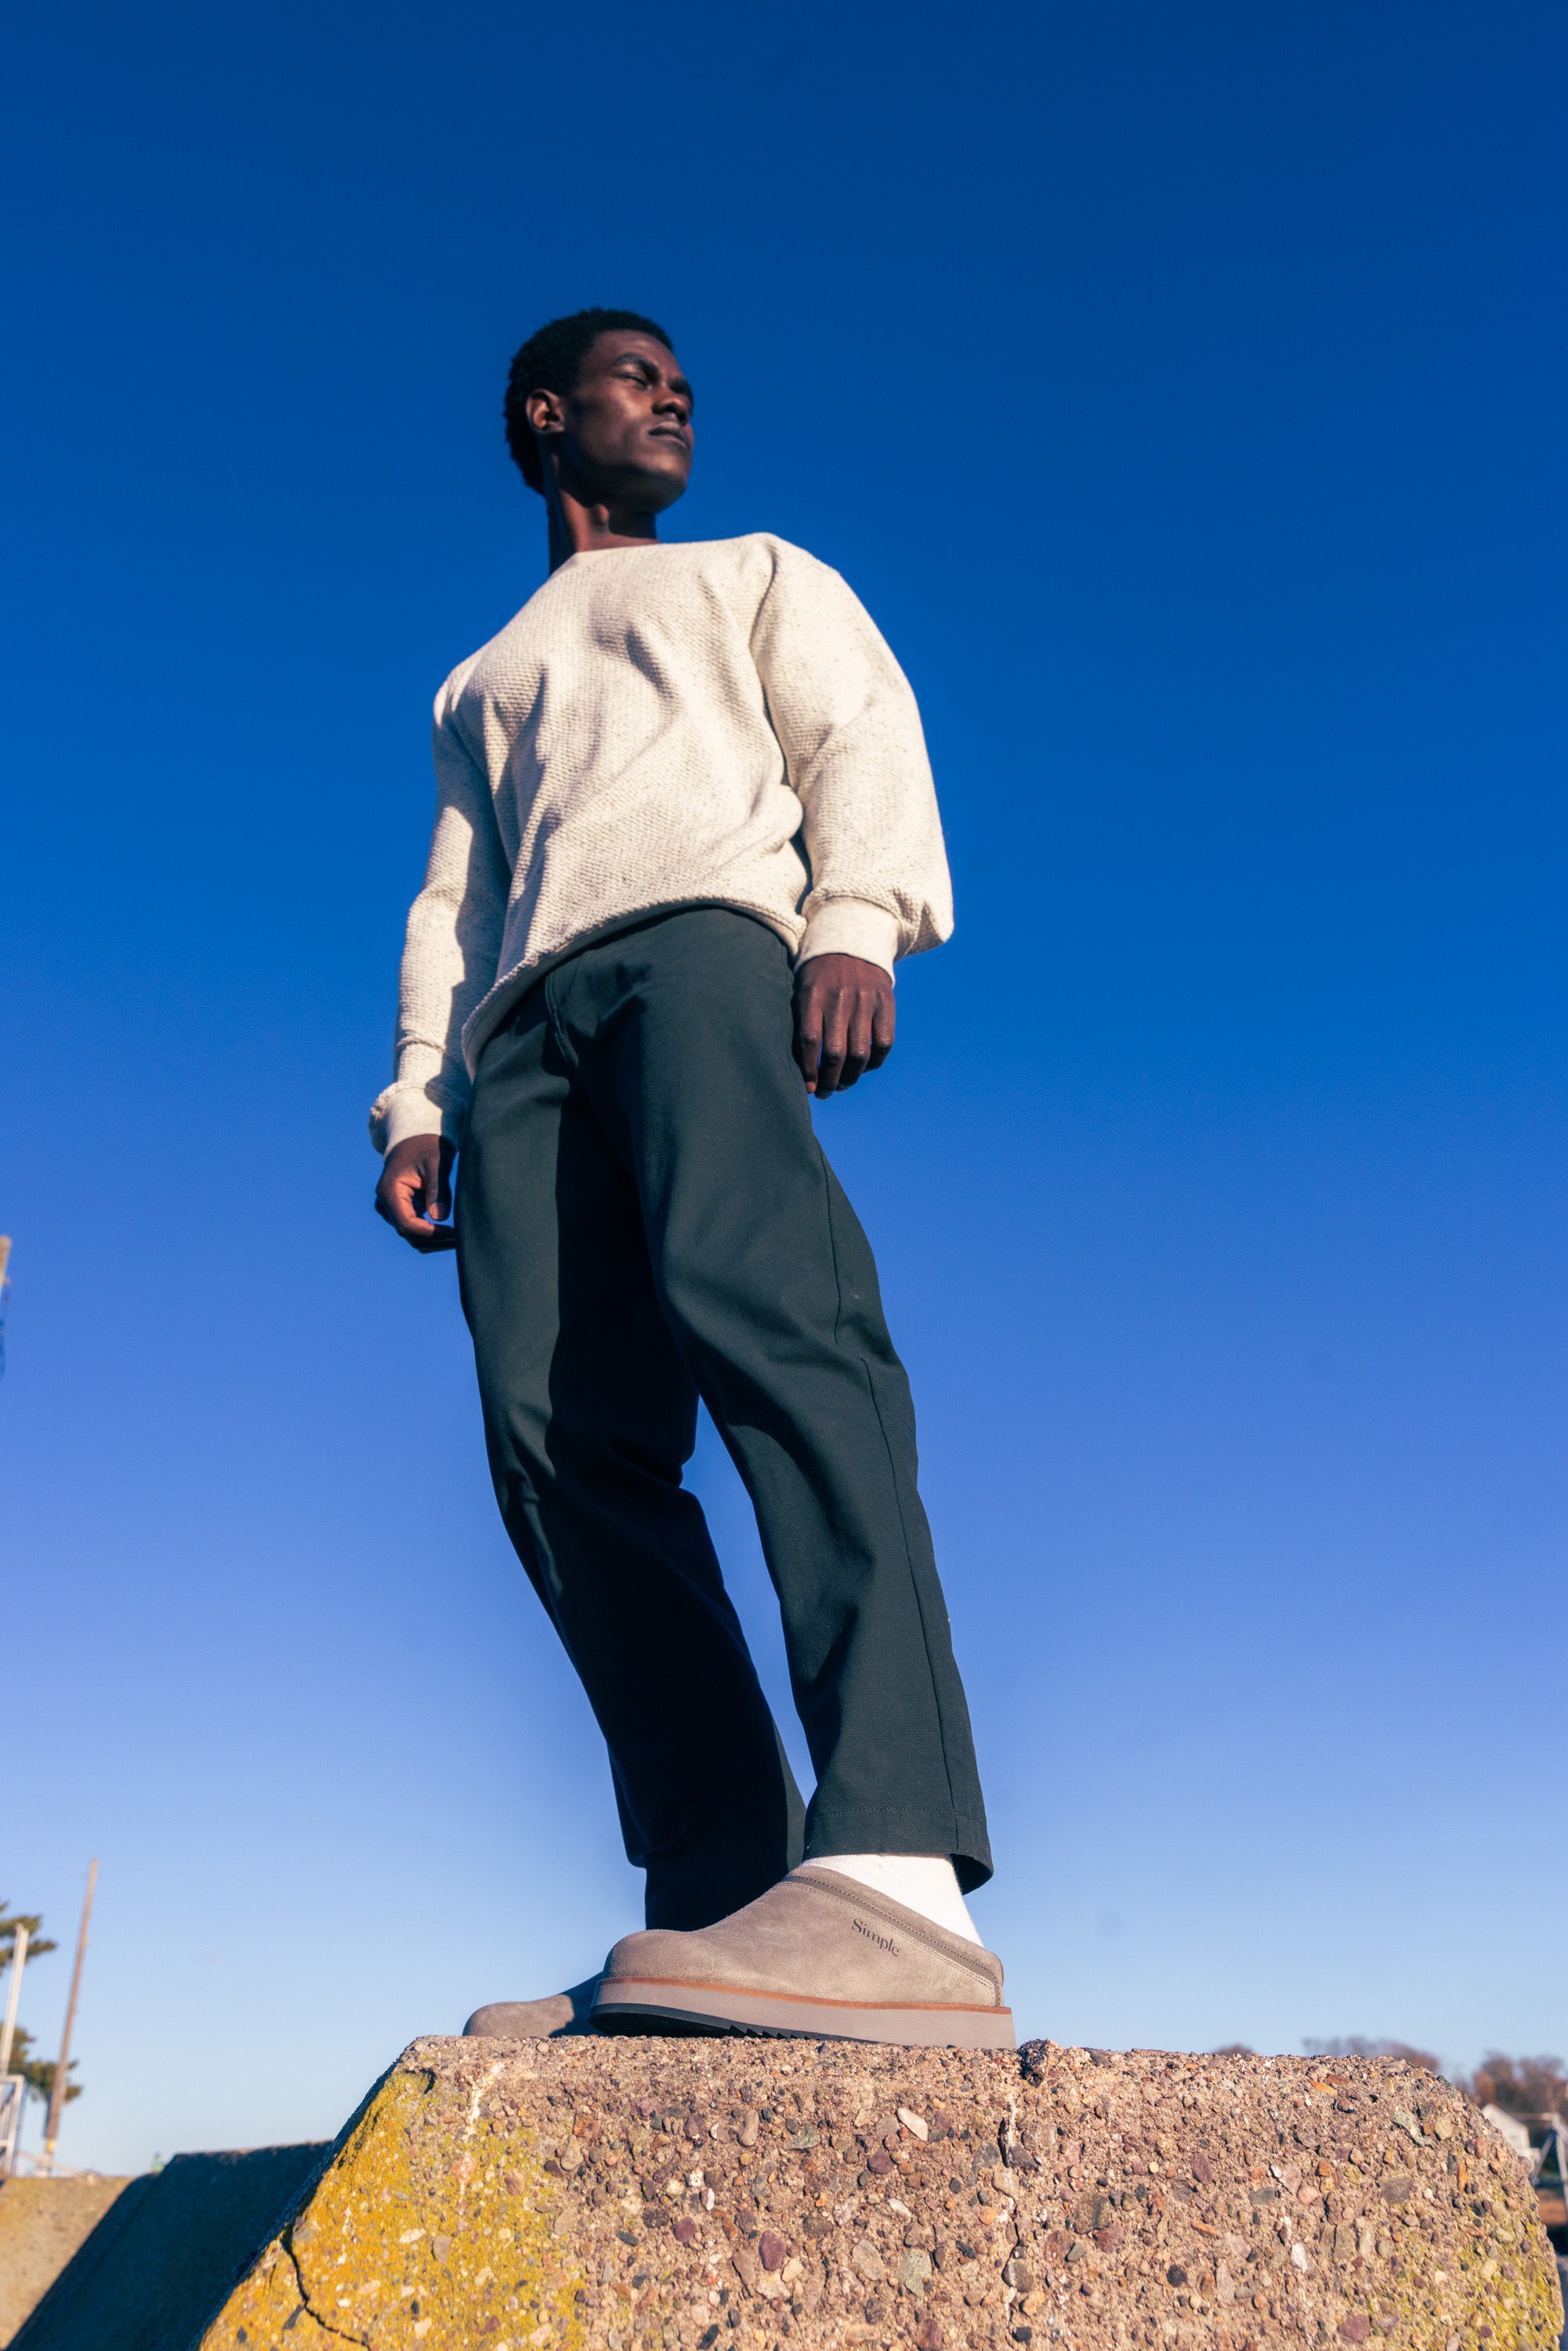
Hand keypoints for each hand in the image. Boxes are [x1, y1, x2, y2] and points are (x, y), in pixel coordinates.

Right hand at [375, 1134, 456, 1251]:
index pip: (407, 1224)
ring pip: (411, 1237)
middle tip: (462, 1239)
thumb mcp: (436, 1161)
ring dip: (433, 1242)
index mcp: (389, 1191)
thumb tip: (440, 1217)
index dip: (430, 1233)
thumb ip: (438, 1189)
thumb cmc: (427, 1145)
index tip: (453, 1234)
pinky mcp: (401, 1211)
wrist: (415, 1138)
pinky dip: (431, 1235)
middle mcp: (385, 1203)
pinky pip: (415, 1230)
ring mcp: (391, 1209)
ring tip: (459, 1238)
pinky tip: (451, 1233)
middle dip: (434, 1240)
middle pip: (408, 1234)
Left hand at [793, 953, 895, 1097]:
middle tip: (826, 1092)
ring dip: (851, 1077)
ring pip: (860, 1054)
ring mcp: (865, 1001)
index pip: (809, 1041)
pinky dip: (874, 1062)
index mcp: (813, 995)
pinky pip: (883, 1043)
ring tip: (843, 1084)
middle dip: (830, 1081)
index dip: (809, 1070)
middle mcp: (840, 998)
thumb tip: (804, 1069)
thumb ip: (802, 1022)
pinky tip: (864, 1067)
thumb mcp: (802, 989)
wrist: (852, 940)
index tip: (809, 1088)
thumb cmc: (819, 975)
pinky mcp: (885, 1003)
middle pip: (835, 1053)